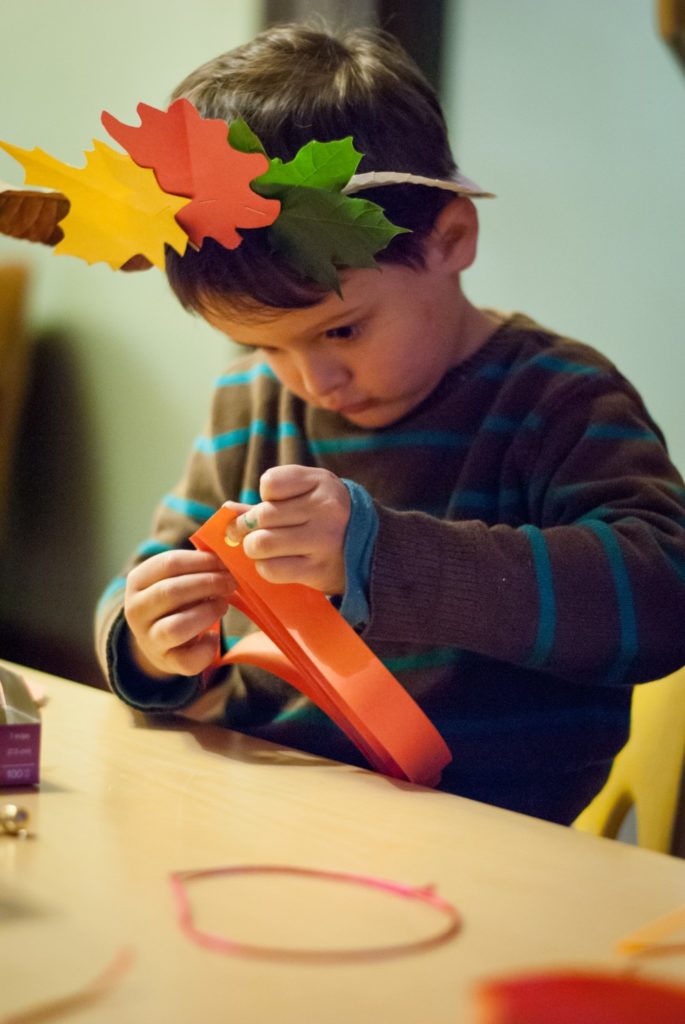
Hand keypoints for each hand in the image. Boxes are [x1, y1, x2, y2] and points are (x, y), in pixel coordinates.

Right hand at [124, 549, 235, 678]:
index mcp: (137, 581)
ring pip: (176, 627)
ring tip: (223, 605)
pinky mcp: (165, 661)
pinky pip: (187, 660)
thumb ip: (195, 566)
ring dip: (207, 613)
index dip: (202, 561)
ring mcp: (148, 639)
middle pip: (172, 592)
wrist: (158, 639)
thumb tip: (228, 553)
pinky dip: (206, 648)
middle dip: (208, 584)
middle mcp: (136, 610)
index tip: (225, 561)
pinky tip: (213, 637)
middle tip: (231, 582)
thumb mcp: (176, 578)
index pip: (168, 564)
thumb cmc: (175, 600)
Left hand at [224, 466, 350, 593]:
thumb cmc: (328, 517)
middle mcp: (325, 509)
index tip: (274, 505)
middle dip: (248, 527)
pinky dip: (264, 568)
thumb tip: (228, 511)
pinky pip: (272, 569)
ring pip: (261, 543)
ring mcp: (323, 540)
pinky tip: (274, 563)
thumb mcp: (309, 495)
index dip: (265, 496)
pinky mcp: (318, 570)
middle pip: (261, 516)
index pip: (271, 484)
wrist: (371, 549)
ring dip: (254, 549)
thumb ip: (270, 500)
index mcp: (321, 483)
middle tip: (251, 534)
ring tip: (263, 549)